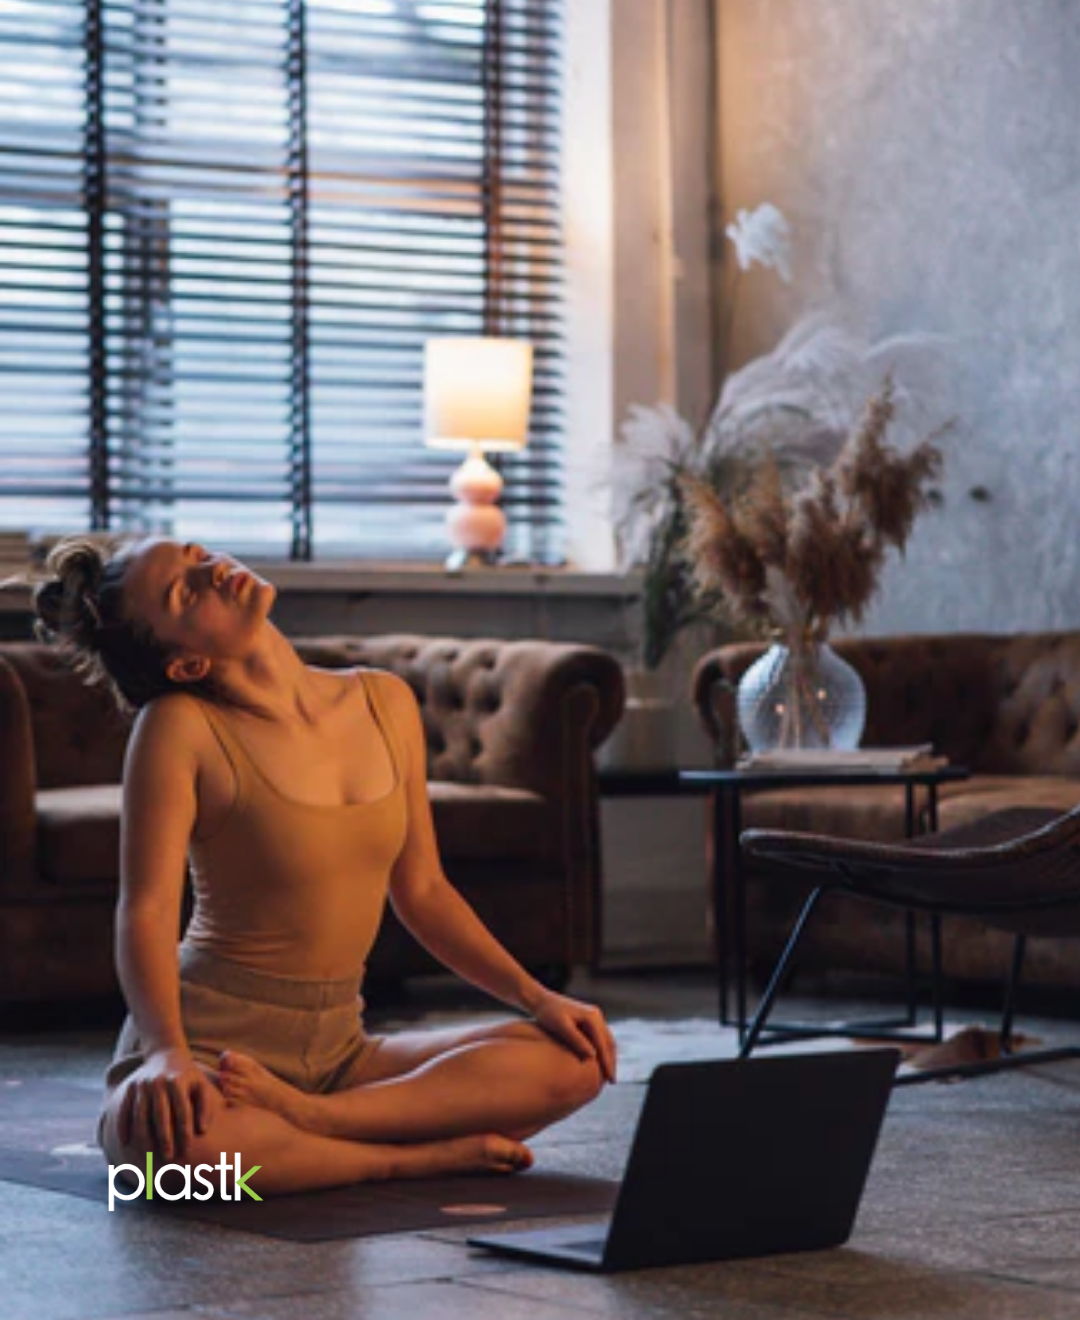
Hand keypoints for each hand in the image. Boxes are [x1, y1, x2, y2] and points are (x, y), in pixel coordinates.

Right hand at [117, 1047, 222, 1161]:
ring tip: (148, 1156)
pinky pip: (124, 1110)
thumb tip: (202, 1131)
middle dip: (165, 1138)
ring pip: (141, 1115)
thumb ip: (205, 1106)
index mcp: (178, 1081)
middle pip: (161, 1115)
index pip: (182, 1110)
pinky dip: (123, 1127)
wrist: (165, 1052)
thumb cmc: (188, 1075)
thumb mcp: (200, 1085)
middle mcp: (158, 1082)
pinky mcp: (129, 1087)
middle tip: (169, 1158)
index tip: (187, 1149)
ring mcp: (141, 1084)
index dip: (185, 1131)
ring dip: (143, 1137)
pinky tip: (125, 1143)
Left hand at [530, 990, 617, 1083]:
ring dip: (608, 1057)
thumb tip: (593, 1056)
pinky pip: (599, 1038)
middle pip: (609, 1042)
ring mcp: (593, 1017)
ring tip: (607, 1075)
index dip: (607, 1063)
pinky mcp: (588, 1020)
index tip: (610, 1079)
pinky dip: (602, 1051)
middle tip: (612, 1081)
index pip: (603, 1044)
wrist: (540, 1000)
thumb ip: (577, 1040)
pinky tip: (598, 1063)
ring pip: (606, 1040)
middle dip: (611, 1062)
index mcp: (592, 1016)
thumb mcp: (561, 1027)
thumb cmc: (548, 1014)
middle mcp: (596, 1015)